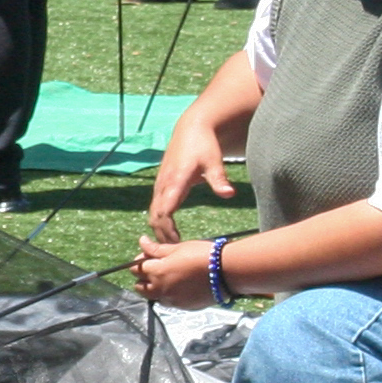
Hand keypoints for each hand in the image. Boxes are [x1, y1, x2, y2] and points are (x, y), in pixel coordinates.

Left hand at [132, 236, 218, 308]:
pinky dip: (168, 295)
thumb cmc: (201, 254)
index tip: (150, 256)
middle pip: (140, 287)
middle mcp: (160, 289)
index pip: (136, 269)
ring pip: (153, 296)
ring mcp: (171, 300)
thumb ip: (156, 249)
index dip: (140, 262)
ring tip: (168, 278)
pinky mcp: (182, 307)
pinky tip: (180, 286)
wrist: (225, 272)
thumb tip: (142, 241)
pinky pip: (168, 302)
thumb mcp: (177, 248)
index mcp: (157, 272)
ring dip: (154, 288)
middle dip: (143, 278)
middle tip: (157, 268)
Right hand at [144, 106, 234, 241]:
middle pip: (154, 216)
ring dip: (159, 230)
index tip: (176, 243)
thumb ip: (219, 179)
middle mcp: (163, 185)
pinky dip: (159, 221)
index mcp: (174, 181)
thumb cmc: (204, 145)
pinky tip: (170, 231)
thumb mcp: (214, 161)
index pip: (164, 211)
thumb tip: (228, 194)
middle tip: (173, 253)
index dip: (167, 229)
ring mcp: (160, 184)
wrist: (191, 128)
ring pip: (153, 213)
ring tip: (170, 247)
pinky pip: (156, 207)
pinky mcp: (162, 184)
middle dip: (160, 235)